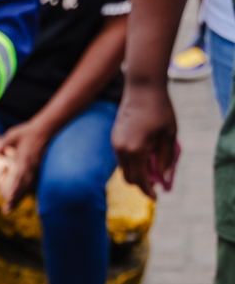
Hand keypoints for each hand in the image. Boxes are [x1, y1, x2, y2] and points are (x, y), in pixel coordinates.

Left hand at [0, 120, 49, 210]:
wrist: (45, 130)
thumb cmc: (27, 132)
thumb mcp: (13, 134)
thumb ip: (2, 142)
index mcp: (24, 160)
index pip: (19, 177)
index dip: (14, 189)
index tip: (8, 199)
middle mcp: (30, 167)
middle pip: (23, 187)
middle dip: (15, 199)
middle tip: (6, 211)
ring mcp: (34, 169)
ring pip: (26, 187)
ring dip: (18, 199)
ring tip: (9, 209)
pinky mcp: (35, 170)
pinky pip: (29, 184)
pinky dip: (23, 192)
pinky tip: (17, 200)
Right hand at [112, 82, 177, 196]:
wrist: (142, 86)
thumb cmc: (160, 108)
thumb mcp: (169, 134)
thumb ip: (166, 158)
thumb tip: (162, 177)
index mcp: (136, 150)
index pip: (140, 180)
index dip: (148, 191)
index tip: (156, 197)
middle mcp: (122, 150)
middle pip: (129, 178)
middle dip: (141, 184)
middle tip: (154, 185)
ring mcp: (115, 144)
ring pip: (124, 168)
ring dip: (136, 172)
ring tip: (151, 167)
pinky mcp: (114, 138)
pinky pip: (121, 158)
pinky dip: (131, 162)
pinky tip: (143, 155)